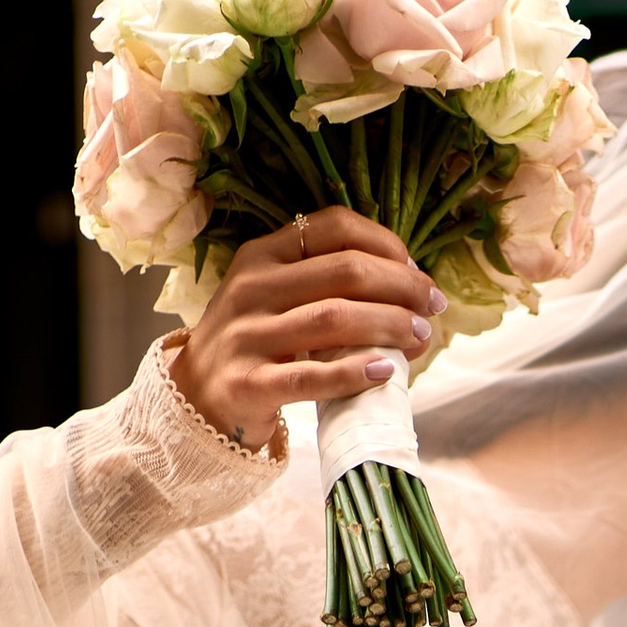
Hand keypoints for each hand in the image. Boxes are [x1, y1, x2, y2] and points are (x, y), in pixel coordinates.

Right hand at [175, 209, 444, 447]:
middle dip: (402, 287)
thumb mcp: (273, 294)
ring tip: (420, 337)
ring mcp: (246, 336)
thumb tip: (408, 279)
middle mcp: (250, 288)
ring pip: (334, 319)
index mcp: (262, 255)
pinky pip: (311, 377)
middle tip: (432, 307)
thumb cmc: (254, 343)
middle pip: (345, 271)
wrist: (194, 399)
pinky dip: (355, 372)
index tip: (417, 272)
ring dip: (390, 325)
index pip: (335, 227)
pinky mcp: (248, 385)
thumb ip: (323, 279)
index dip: (387, 244)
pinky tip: (387, 370)